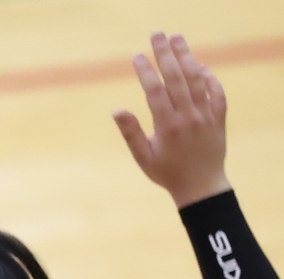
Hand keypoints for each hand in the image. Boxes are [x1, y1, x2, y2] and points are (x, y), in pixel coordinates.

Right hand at [115, 33, 230, 206]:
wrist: (201, 186)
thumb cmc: (167, 173)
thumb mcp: (143, 157)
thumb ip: (131, 133)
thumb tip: (117, 110)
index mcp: (167, 126)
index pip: (155, 90)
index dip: (145, 71)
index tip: (137, 55)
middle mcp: (188, 116)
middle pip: (176, 77)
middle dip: (165, 54)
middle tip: (157, 34)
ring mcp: (205, 115)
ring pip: (196, 79)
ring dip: (187, 56)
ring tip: (177, 39)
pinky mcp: (218, 116)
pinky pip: (215, 91)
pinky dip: (207, 76)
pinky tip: (198, 65)